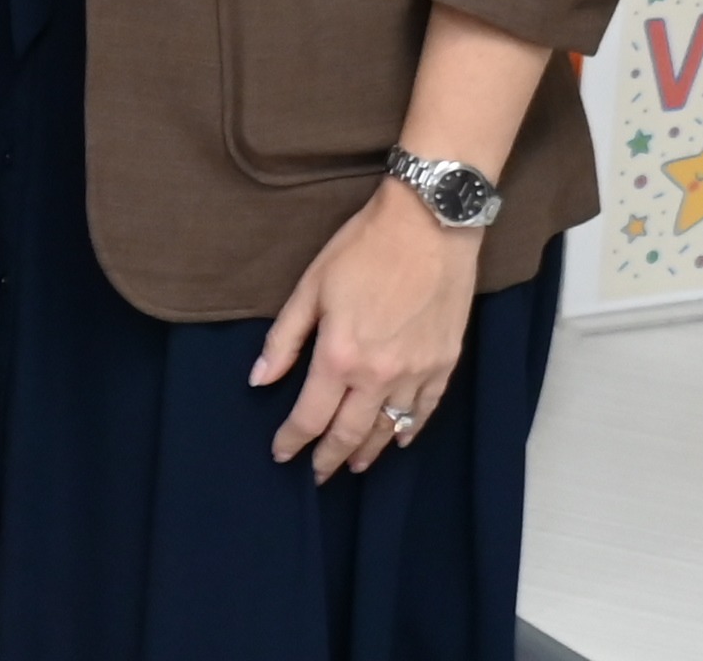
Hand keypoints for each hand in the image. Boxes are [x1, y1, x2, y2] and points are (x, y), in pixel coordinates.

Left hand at [254, 181, 481, 480]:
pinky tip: (399, 440)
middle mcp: (379, 375)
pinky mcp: (444, 366)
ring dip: (367, 451)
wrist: (428, 228)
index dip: (292, 439)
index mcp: (340, 355)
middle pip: (349, 432)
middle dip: (328, 458)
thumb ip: (284, 338)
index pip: (310, 415)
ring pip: (388, 430)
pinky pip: (424, 412)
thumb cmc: (363, 248)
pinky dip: (408, 431)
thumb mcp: (311, 286)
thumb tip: (258, 379)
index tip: (280, 453)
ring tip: (351, 464)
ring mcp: (416, 374)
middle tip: (315, 474)